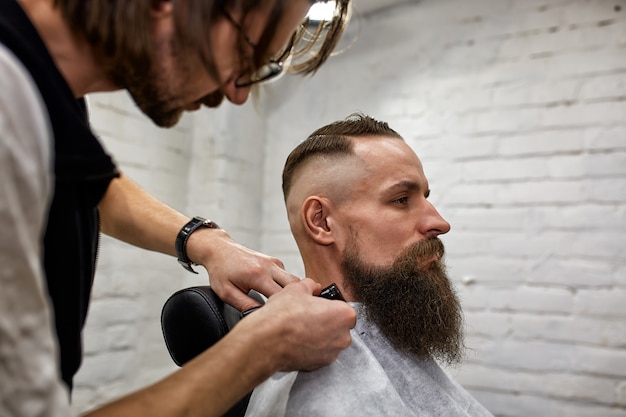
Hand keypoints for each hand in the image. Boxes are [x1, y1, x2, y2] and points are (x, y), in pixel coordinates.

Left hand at [186, 228, 299, 310]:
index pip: (282, 296)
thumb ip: (245, 305)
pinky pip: (288, 276)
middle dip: (298, 300)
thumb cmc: (221, 271)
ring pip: (295, 280)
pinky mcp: (275, 261)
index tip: (283, 319)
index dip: (285, 309)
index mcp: (258, 275)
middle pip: (297, 286)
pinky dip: (288, 286)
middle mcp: (270, 266)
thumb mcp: (227, 293)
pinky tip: (279, 295)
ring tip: (288, 306)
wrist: (219, 249)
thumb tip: (261, 316)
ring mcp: (274, 262)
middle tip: (294, 314)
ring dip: (294, 292)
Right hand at [237, 278, 356, 371]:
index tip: (319, 305)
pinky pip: (319, 353)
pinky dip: (311, 348)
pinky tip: (297, 340)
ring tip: (300, 328)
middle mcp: (343, 337)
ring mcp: (332, 353)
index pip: (344, 308)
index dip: (329, 305)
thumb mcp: (296, 288)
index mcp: (344, 315)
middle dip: (326, 321)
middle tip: (308, 316)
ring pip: (329, 341)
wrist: (266, 341)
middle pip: (339, 326)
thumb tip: (313, 287)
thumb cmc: (282, 317)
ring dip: (319, 336)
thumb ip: (310, 285)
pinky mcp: (319, 366)